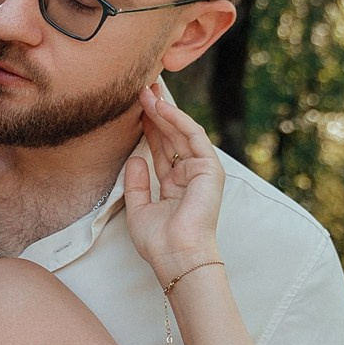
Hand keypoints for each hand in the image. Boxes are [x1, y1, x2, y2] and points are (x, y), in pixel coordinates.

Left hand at [121, 81, 225, 287]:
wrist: (176, 256)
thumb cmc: (159, 242)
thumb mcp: (138, 208)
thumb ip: (136, 182)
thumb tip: (135, 157)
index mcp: (174, 185)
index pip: (160, 148)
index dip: (147, 127)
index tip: (133, 107)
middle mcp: (189, 175)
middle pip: (171, 135)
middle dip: (156, 111)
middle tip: (141, 87)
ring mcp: (201, 170)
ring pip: (181, 131)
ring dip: (164, 110)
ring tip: (146, 90)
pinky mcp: (210, 168)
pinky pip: (193, 137)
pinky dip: (177, 120)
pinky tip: (160, 107)